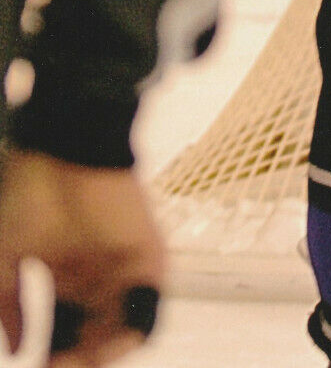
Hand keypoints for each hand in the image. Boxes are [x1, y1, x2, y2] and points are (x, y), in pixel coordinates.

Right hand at [0, 150, 164, 367]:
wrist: (67, 150)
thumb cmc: (31, 193)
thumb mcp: (6, 256)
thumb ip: (9, 305)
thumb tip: (18, 348)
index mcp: (66, 271)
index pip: (63, 325)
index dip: (53, 354)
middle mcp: (97, 272)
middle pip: (94, 332)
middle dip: (78, 358)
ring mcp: (124, 265)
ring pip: (123, 325)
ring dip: (104, 349)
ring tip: (83, 360)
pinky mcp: (149, 256)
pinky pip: (150, 304)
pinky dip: (133, 329)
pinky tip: (108, 342)